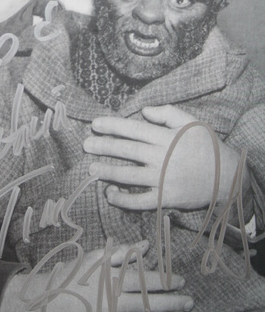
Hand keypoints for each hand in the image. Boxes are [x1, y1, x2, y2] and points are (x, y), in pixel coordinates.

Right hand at [0, 240, 192, 311]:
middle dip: (171, 302)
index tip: (181, 281)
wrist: (46, 302)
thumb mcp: (94, 258)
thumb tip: (146, 246)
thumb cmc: (71, 276)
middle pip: (147, 302)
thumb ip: (121, 253)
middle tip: (189, 301)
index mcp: (110, 277)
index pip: (144, 280)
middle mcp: (111, 300)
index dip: (165, 282)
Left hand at [83, 105, 244, 209]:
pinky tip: (109, 194)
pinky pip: (140, 201)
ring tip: (91, 168)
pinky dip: (123, 199)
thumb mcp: (191, 122)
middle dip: (104, 146)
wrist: (226, 176)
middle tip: (85, 145)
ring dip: (108, 172)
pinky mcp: (165, 198)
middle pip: (127, 151)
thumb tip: (143, 111)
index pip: (133, 129)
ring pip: (129, 175)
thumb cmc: (206, 145)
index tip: (95, 124)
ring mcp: (162, 180)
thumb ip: (166, 113)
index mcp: (165, 137)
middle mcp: (161, 158)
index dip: (112, 126)